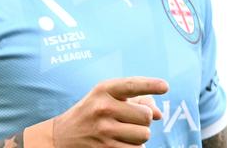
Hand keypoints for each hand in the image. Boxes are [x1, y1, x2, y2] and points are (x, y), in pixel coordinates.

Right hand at [51, 76, 168, 147]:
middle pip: (146, 116)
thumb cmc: (92, 112)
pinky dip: (135, 147)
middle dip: (143, 119)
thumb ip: (136, 100)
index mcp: (104, 90)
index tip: (165, 86)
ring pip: (144, 135)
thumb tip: (159, 114)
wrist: (62, 136)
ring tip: (124, 131)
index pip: (132, 85)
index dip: (150, 85)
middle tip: (129, 119)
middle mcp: (103, 108)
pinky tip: (121, 142)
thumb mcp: (108, 98)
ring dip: (140, 135)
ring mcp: (104, 131)